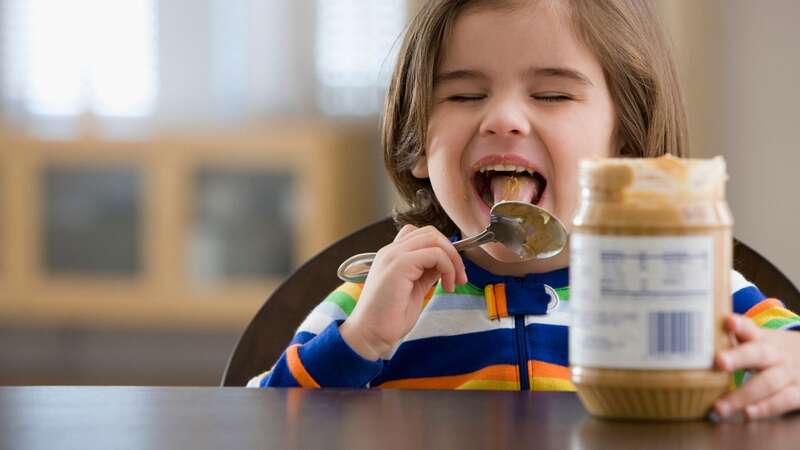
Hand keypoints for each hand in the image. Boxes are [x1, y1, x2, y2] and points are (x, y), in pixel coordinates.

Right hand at [339, 225, 467, 360]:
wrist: (370, 334)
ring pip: (434, 239)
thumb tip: (445, 264)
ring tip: (454, 283)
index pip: (421, 235)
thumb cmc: (389, 318)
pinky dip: (448, 268)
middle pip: (430, 232)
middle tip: (460, 277)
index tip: (452, 272)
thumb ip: (427, 273)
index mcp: (392, 255)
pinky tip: (447, 287)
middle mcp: (391, 251)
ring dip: (453, 260)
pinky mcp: (400, 264)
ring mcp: (394, 255)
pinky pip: (435, 254)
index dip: (442, 249)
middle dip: (452, 252)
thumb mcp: (415, 289)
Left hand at [714, 314, 799, 418]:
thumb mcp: (757, 341)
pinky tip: (747, 413)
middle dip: (739, 358)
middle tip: (719, 362)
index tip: (728, 321)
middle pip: (758, 354)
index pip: (750, 328)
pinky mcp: (798, 394)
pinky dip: (765, 408)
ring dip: (742, 395)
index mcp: (762, 338)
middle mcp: (775, 355)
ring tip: (720, 406)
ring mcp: (788, 374)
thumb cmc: (770, 352)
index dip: (740, 324)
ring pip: (767, 383)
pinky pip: (783, 401)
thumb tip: (688, 335)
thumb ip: (731, 338)